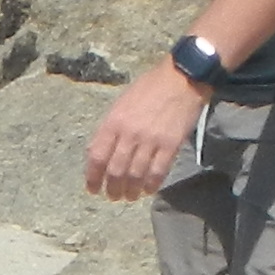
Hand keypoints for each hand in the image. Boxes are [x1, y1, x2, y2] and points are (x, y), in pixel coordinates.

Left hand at [82, 61, 208, 202]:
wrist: (181, 78)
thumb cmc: (149, 88)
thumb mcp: (121, 103)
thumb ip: (111, 128)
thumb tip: (101, 153)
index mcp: (113, 121)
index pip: (97, 156)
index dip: (93, 177)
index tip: (93, 188)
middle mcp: (129, 133)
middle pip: (115, 171)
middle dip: (112, 188)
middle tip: (113, 196)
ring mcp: (150, 140)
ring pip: (136, 175)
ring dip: (131, 190)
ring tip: (129, 196)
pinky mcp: (171, 145)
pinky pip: (158, 172)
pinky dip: (151, 185)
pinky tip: (148, 190)